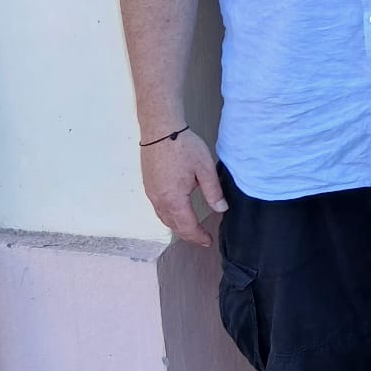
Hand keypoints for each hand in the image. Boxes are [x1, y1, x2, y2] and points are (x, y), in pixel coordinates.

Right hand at [140, 129, 226, 246]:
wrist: (160, 130)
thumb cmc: (183, 146)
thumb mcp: (204, 168)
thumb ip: (213, 192)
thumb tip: (221, 209)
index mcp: (174, 199)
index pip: (187, 226)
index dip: (198, 236)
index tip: (208, 241)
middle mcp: (159, 200)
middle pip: (173, 226)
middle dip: (188, 235)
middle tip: (202, 238)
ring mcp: (151, 193)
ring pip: (164, 218)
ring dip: (177, 227)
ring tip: (191, 230)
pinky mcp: (148, 185)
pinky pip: (158, 209)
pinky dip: (168, 217)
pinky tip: (176, 214)